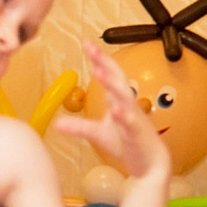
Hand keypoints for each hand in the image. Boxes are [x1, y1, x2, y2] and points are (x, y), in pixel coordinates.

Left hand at [50, 41, 168, 184]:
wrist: (150, 163)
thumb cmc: (127, 143)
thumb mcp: (98, 133)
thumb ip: (79, 126)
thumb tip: (56, 123)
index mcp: (119, 100)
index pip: (109, 74)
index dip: (100, 59)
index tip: (87, 43)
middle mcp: (128, 105)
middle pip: (117, 79)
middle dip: (105, 63)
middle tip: (93, 49)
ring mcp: (133, 118)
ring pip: (125, 98)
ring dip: (113, 85)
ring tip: (99, 72)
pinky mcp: (137, 135)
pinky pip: (131, 123)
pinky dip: (124, 116)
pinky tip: (116, 110)